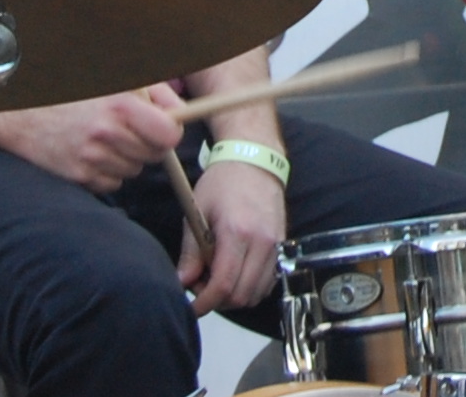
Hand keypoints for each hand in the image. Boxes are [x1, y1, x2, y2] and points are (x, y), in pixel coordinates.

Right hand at [0, 89, 184, 193]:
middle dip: (149, 142)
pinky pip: (113, 183)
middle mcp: (107, 133)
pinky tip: (94, 153)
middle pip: (154, 155)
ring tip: (107, 137)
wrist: (24, 113)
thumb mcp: (119, 79)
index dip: (171, 131)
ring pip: (134, 170)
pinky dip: (109, 172)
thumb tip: (181, 112)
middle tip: (131, 128)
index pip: (169, 134)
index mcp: (120, 104)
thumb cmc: (73, 91)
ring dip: (128, 157)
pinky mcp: (79, 176)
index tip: (165, 126)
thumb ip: (155, 93)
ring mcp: (92, 158)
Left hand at [179, 154, 284, 312]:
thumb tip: (183, 281)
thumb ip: (191, 250)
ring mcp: (275, 244)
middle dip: (218, 301)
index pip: (223, 284)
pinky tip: (236, 273)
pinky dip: (251, 287)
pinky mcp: (282, 244)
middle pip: (241, 295)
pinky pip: (268, 281)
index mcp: (237, 232)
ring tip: (217, 278)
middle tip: (201, 286)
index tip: (192, 306)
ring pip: (257, 292)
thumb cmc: (223, 181)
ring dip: (235, 296)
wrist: (255, 159)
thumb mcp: (198, 210)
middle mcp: (262, 242)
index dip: (205, 303)